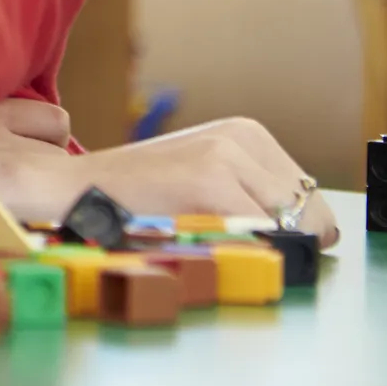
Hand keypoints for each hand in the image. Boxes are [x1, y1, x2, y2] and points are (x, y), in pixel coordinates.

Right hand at [42, 117, 338, 246]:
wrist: (74, 188)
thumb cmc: (138, 197)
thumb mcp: (204, 181)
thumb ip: (254, 196)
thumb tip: (313, 235)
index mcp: (246, 133)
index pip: (311, 200)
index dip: (293, 234)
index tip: (255, 245)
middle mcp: (242, 136)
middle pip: (312, 213)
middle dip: (286, 242)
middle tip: (232, 251)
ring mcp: (227, 154)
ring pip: (291, 226)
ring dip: (263, 249)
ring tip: (210, 244)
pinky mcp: (210, 178)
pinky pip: (260, 233)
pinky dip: (243, 252)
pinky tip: (204, 246)